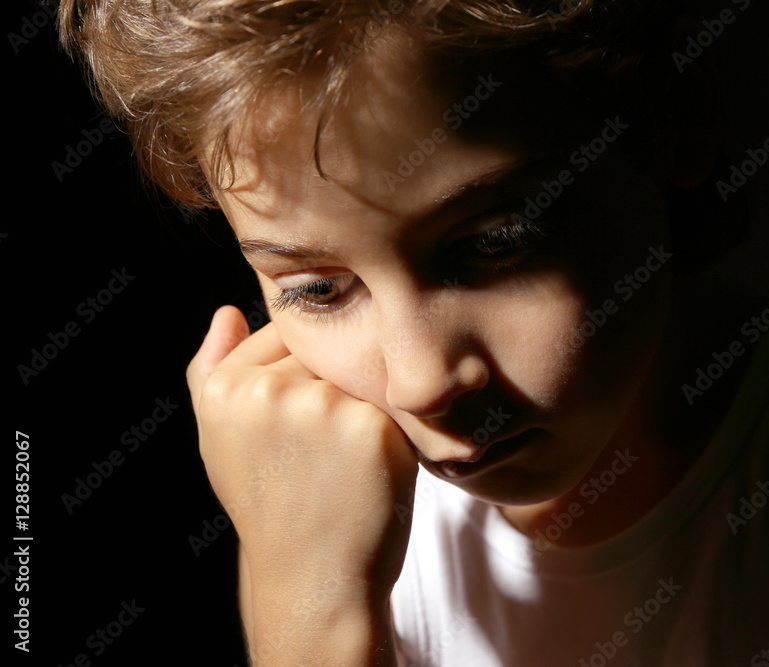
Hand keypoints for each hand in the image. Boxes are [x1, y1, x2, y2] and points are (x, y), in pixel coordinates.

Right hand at [186, 306, 417, 606]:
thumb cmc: (269, 502)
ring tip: (347, 455)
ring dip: (362, 401)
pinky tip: (373, 464)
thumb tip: (228, 311)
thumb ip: (213, 369)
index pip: (283, 334)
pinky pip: (391, 398)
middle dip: (332, 383)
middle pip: (324, 349)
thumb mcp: (220, 439)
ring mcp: (322, 405)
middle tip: (327, 443)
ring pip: (358, 371)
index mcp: (226, 388)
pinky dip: (390, 425)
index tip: (304, 420)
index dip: (303, 373)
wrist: (314, 576)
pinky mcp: (371, 425)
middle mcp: (269, 390)